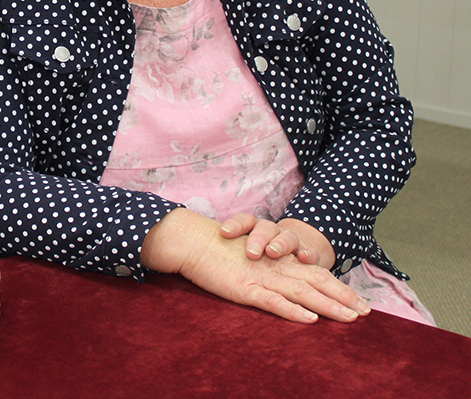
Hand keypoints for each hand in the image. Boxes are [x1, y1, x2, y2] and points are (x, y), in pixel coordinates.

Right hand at [142, 209, 368, 323]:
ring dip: (328, 305)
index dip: (340, 288)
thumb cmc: (219, 251)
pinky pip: (273, 301)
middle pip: (316, 281)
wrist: (193, 242)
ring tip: (349, 318)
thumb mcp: (250, 258)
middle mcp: (275, 267)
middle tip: (367, 312)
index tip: (361, 304)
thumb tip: (293, 289)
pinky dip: (292, 310)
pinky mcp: (245, 288)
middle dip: (343, 297)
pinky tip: (309, 318)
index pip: (316, 273)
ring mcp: (261, 277)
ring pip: (302, 291)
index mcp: (278, 260)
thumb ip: (271, 270)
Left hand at [220, 213, 333, 267]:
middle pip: (264, 228)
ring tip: (274, 252)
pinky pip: (309, 253)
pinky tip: (304, 258)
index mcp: (252, 228)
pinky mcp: (306, 254)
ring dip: (280, 244)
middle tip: (251, 252)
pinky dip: (308, 255)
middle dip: (258, 239)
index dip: (234, 225)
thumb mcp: (238, 251)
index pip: (243, 220)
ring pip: (286, 237)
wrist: (292, 253)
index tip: (223, 233)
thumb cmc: (256, 253)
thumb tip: (189, 246)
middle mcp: (271, 232)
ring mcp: (290, 242)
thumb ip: (221, 248)